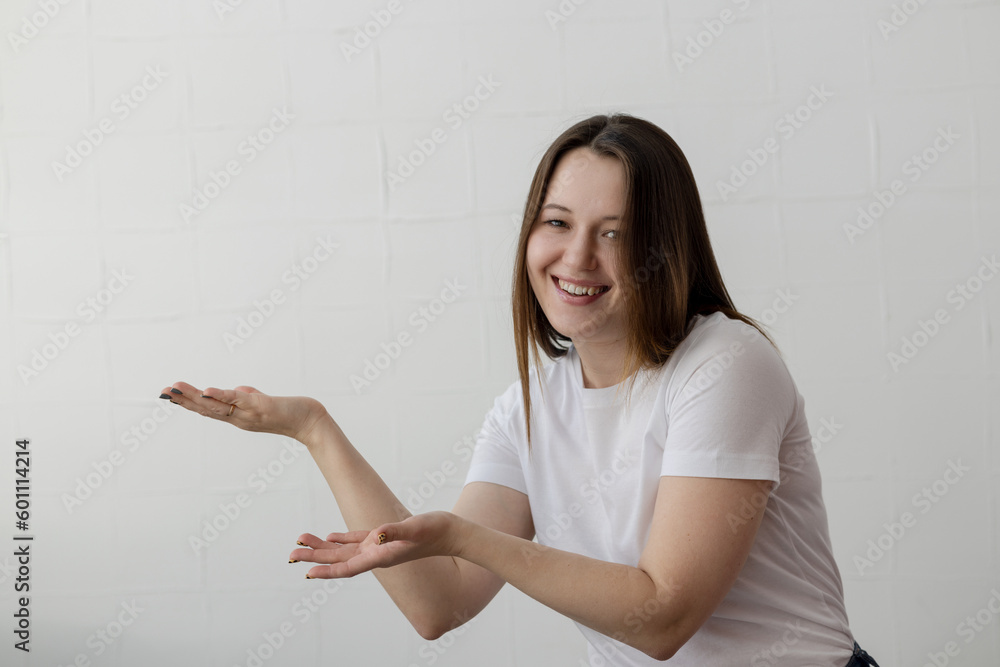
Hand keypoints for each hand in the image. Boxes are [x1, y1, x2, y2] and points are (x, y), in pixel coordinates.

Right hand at [159, 381, 327, 442]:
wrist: (311, 422)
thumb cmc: (288, 411)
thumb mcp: (262, 402)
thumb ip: (247, 396)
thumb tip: (237, 390)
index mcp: (237, 416)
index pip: (208, 409)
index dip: (188, 403)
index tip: (168, 395)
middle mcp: (239, 418)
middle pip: (206, 409)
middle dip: (184, 400)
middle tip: (162, 392)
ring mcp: (249, 413)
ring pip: (217, 406)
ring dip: (195, 397)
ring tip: (175, 389)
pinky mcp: (262, 406)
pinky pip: (238, 401)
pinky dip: (222, 396)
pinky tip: (207, 391)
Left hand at [290, 512, 461, 578]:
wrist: (453, 534)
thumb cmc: (436, 531)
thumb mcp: (416, 527)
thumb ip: (396, 531)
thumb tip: (377, 534)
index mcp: (381, 555)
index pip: (348, 567)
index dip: (327, 570)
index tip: (307, 572)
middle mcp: (376, 554)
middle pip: (339, 560)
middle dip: (315, 557)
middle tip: (291, 553)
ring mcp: (379, 547)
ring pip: (344, 550)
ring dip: (323, 548)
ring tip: (301, 541)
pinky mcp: (384, 538)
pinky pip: (356, 541)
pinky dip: (341, 540)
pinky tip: (330, 537)